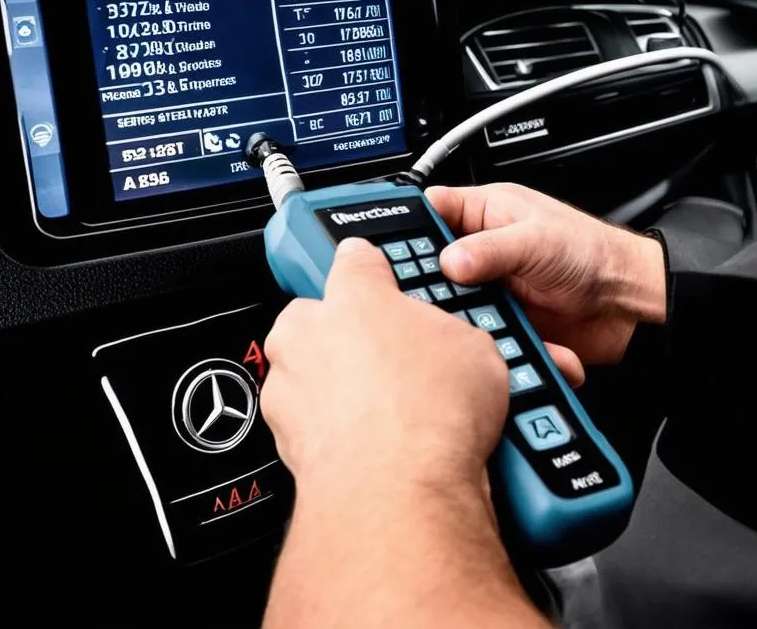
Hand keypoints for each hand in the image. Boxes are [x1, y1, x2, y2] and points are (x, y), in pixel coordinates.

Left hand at [261, 237, 509, 489]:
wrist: (399, 494)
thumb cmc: (427, 412)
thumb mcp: (472, 346)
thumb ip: (447, 331)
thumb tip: (454, 347)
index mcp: (351, 294)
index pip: (355, 261)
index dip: (373, 270)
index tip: (378, 275)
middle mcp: (306, 336)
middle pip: (322, 321)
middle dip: (352, 337)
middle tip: (398, 360)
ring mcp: (288, 393)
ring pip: (310, 378)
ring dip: (338, 391)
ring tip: (392, 415)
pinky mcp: (284, 446)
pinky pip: (311, 429)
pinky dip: (336, 436)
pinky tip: (379, 450)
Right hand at [427, 183, 666, 365]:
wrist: (628, 305)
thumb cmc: (593, 253)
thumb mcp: (538, 241)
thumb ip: (492, 250)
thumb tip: (449, 262)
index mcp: (486, 211)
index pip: (432, 209)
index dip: (408, 225)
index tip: (391, 248)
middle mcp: (482, 249)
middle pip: (431, 261)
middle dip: (424, 279)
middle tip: (417, 294)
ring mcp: (488, 287)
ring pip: (447, 302)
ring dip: (452, 314)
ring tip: (451, 321)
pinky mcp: (498, 322)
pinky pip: (474, 333)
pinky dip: (477, 340)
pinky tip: (480, 343)